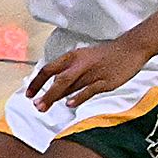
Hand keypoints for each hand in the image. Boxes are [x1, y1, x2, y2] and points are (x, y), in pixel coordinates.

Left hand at [28, 36, 150, 110]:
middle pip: (57, 79)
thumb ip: (70, 74)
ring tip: (44, 107)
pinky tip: (70, 104)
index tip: (29, 94)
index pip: (49, 69)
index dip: (37, 82)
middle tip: (36, 105)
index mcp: (72, 57)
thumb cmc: (104, 57)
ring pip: (70, 85)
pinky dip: (78, 97)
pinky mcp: (105, 81)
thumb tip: (56, 90)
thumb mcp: (83, 60)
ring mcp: (92, 72)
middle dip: (45, 93)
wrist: (129, 49)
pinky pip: (89, 90)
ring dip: (56, 97)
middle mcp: (79, 64)